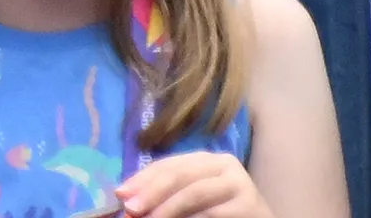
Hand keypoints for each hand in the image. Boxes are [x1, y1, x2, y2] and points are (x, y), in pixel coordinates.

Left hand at [116, 151, 268, 217]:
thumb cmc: (221, 211)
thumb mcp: (189, 198)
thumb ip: (164, 195)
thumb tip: (126, 198)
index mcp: (205, 159)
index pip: (167, 165)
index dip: (141, 179)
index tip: (119, 194)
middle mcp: (224, 164)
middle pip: (179, 174)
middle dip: (151, 192)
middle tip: (130, 209)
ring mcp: (240, 183)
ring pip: (194, 193)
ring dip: (167, 208)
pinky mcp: (251, 204)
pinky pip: (213, 212)